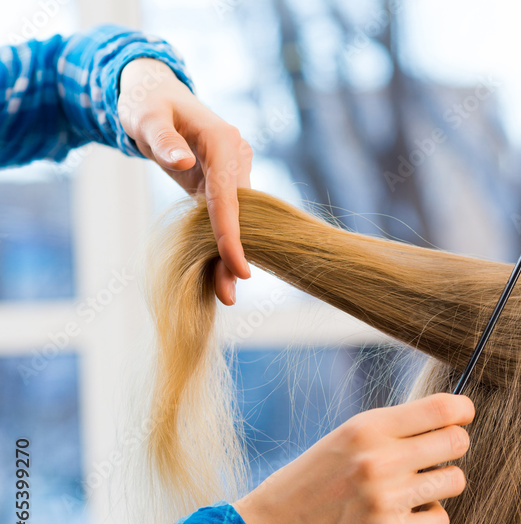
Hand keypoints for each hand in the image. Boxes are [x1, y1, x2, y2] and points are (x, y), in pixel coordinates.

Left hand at [117, 57, 250, 305]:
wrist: (154, 94)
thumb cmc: (146, 104)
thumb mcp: (145, 116)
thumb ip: (162, 138)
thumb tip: (184, 162)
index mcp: (223, 141)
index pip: (230, 196)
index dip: (232, 233)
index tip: (237, 266)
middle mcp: (237, 157)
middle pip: (238, 213)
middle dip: (234, 253)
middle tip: (227, 295)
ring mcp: (234, 170)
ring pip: (236, 218)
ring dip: (230, 253)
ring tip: (223, 293)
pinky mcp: (224, 181)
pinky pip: (225, 215)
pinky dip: (221, 241)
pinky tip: (217, 270)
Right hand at [232, 393, 474, 523]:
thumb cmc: (313, 479)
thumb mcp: (347, 437)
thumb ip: (394, 429)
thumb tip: (450, 421)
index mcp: (368, 428)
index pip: (442, 408)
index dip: (462, 411)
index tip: (463, 416)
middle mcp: (380, 460)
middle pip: (457, 442)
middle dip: (454, 445)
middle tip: (436, 455)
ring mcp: (387, 501)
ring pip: (455, 481)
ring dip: (441, 483)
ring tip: (414, 487)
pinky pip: (440, 519)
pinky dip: (427, 517)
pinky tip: (402, 515)